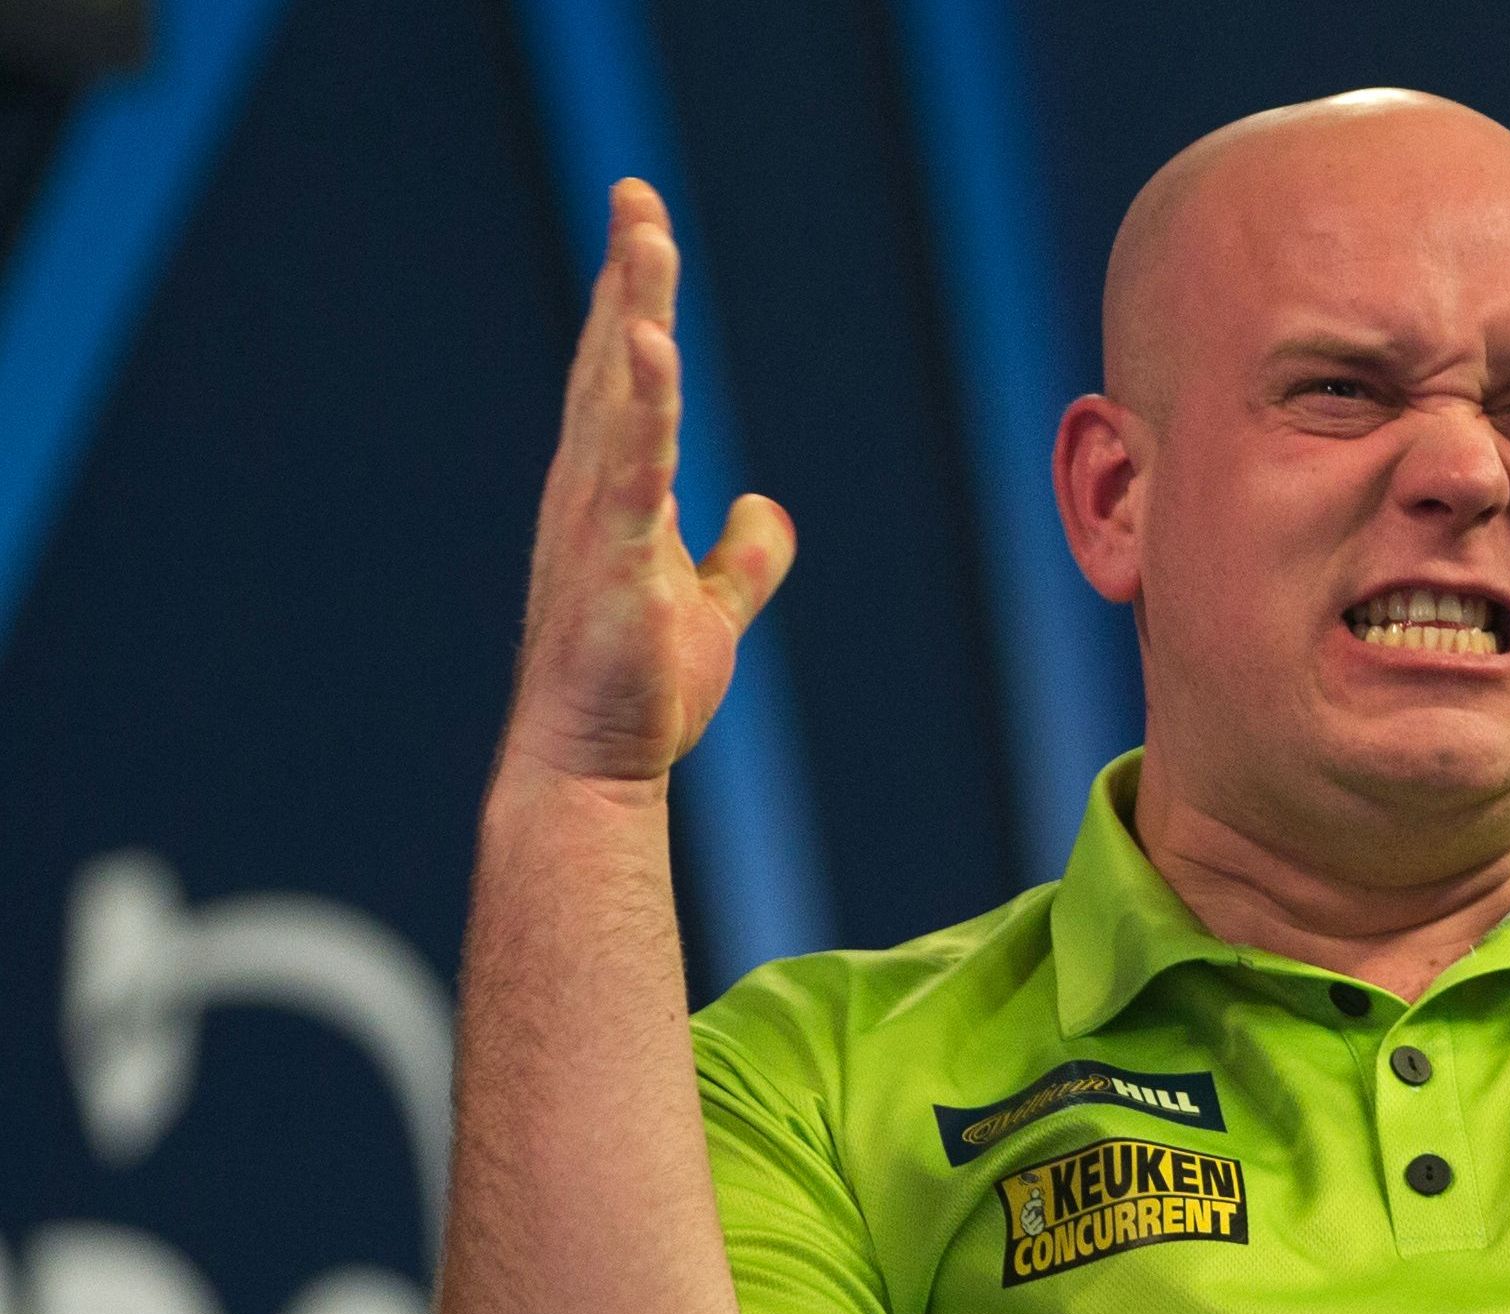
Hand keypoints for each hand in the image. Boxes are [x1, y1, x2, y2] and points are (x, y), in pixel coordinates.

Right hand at [501, 179, 793, 792]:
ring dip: (631, 312)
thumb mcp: (710, 612)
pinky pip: (632, 467)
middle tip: (635, 195)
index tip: (640, 226)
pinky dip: (642, 405)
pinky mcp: (614, 560)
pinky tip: (649, 344)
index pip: (625, 381)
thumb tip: (764, 507)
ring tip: (644, 236)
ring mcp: (596, 523)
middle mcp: (591, 493)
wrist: (594, 768)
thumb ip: (741, 559)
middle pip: (610, 363)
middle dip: (626, 276)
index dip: (632, 301)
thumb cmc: (639, 693)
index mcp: (614, 496)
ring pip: (617, 396)